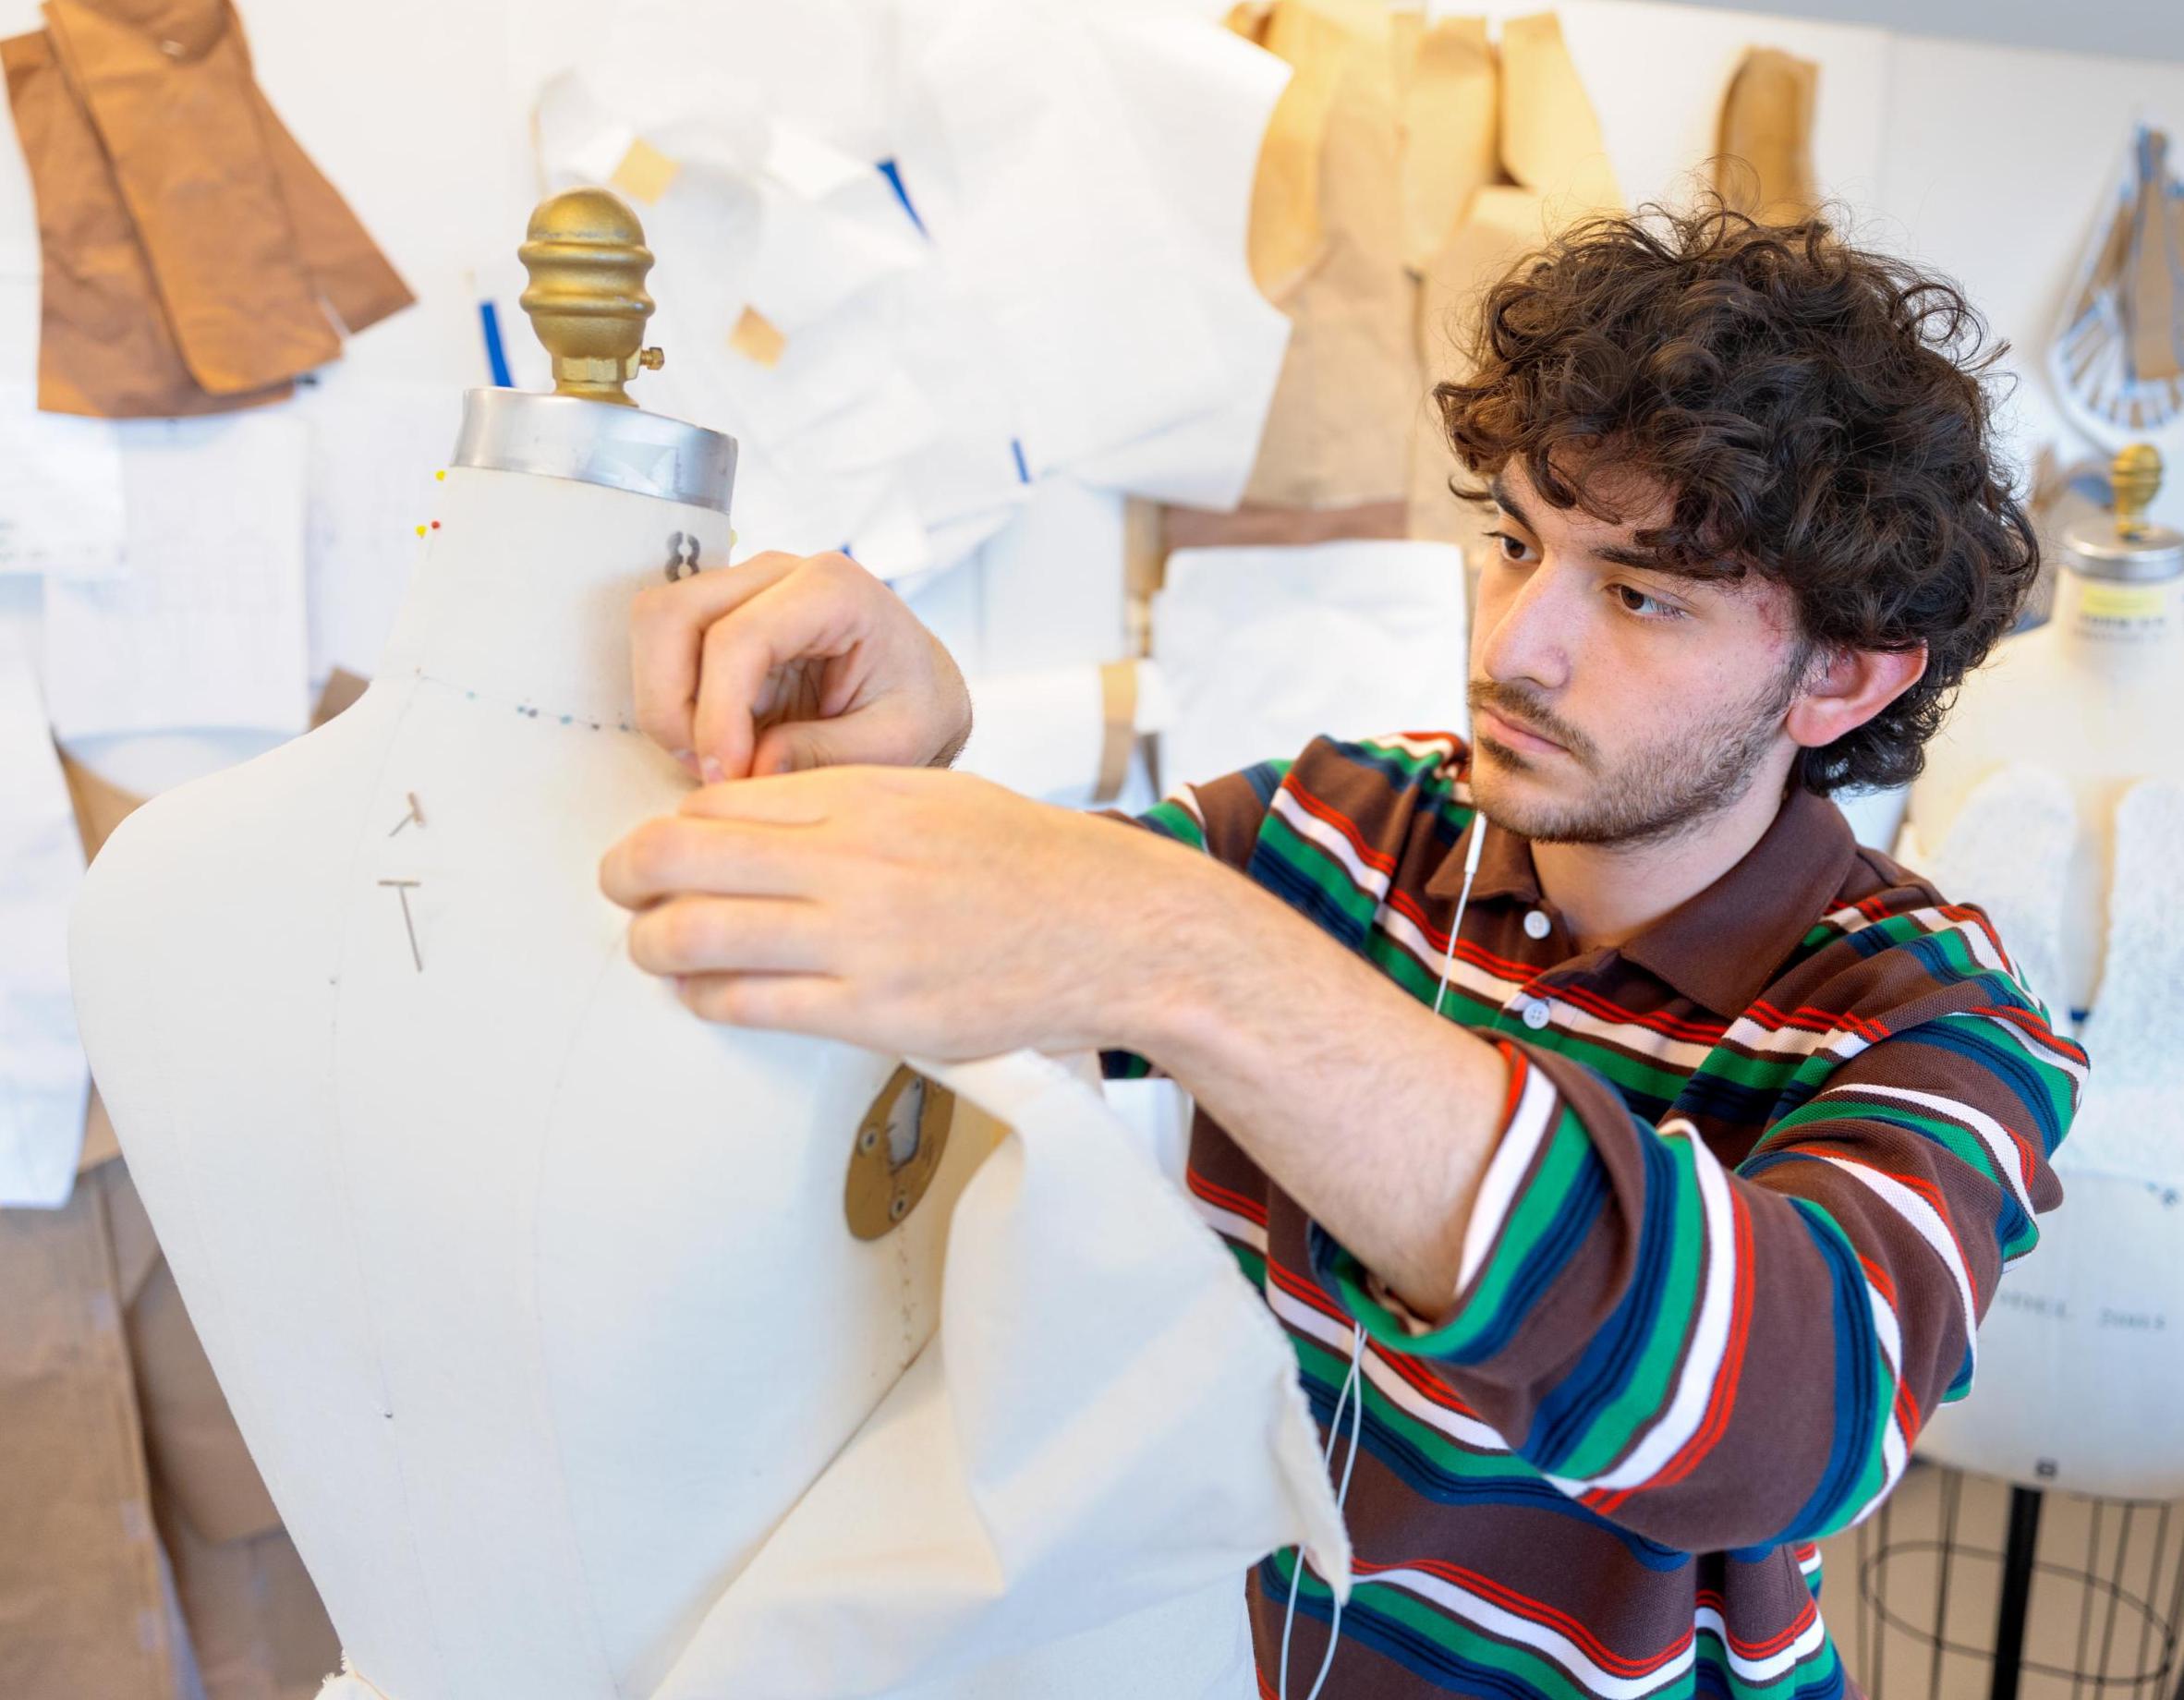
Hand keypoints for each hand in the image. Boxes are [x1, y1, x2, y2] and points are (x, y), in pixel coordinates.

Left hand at [597, 766, 1216, 1058]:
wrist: (1113, 927)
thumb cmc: (1026, 861)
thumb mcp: (933, 796)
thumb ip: (843, 805)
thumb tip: (748, 822)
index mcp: (865, 796)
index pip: (719, 802)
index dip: (669, 826)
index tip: (660, 847)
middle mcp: (853, 861)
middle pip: (682, 858)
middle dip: (626, 876)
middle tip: (619, 890)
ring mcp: (862, 940)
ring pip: (697, 934)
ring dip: (650, 944)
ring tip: (650, 948)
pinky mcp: (876, 1012)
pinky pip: (752, 1004)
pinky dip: (707, 997)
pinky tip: (703, 994)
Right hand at [629, 551, 971, 782]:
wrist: (921, 691)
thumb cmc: (917, 708)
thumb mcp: (897, 743)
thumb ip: (827, 755)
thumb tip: (751, 768)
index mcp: (832, 589)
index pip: (736, 637)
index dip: (716, 714)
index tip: (726, 774)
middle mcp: (776, 573)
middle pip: (671, 616)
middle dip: (672, 706)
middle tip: (711, 770)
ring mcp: (741, 589)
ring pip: (655, 629)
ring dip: (667, 706)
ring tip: (718, 761)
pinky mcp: (720, 618)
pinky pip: (664, 653)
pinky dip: (674, 705)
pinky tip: (718, 744)